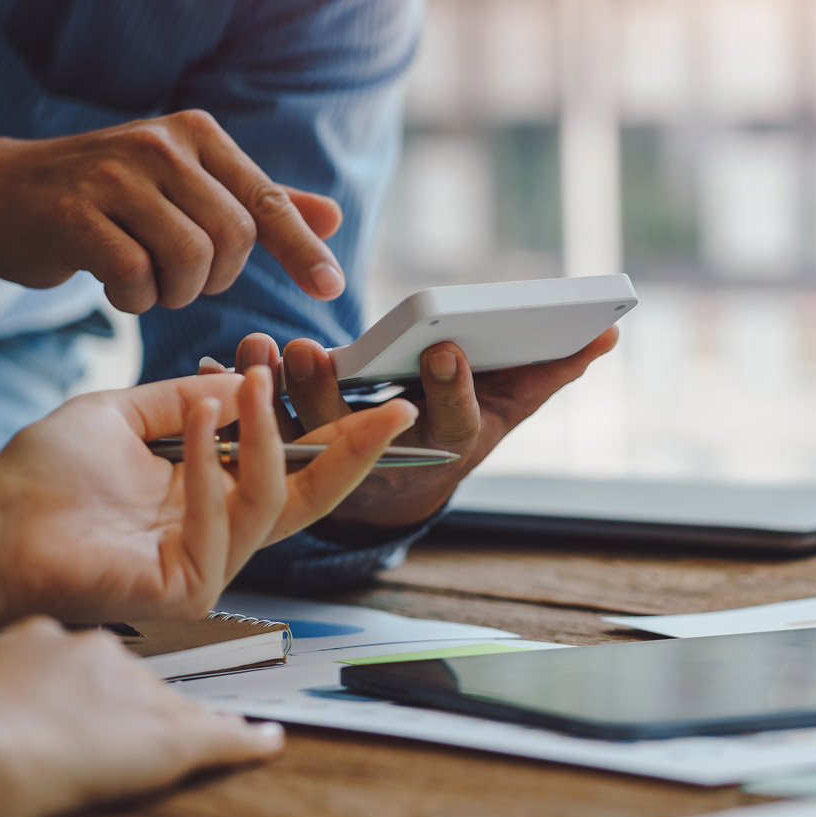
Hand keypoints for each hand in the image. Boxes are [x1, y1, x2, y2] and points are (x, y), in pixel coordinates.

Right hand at [0, 110, 346, 311]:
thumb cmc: (104, 196)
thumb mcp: (183, 186)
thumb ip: (255, 201)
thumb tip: (332, 217)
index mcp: (196, 134)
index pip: (266, 202)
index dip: (301, 250)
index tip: (331, 288)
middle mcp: (160, 145)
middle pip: (233, 241)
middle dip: (215, 279)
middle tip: (181, 277)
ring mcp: (114, 175)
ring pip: (190, 262)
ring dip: (174, 291)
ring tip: (145, 278)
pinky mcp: (73, 213)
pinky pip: (135, 277)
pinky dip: (133, 298)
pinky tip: (115, 284)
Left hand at [0, 369, 415, 691]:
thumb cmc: (44, 477)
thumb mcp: (127, 415)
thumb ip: (189, 398)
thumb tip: (246, 379)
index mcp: (209, 497)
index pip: (293, 468)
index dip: (337, 435)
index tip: (375, 397)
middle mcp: (219, 536)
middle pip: (312, 497)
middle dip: (357, 452)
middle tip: (394, 409)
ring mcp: (208, 567)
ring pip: (272, 502)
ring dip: (269, 436)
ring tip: (255, 381)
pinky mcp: (189, 590)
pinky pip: (224, 522)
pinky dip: (214, 467)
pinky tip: (202, 422)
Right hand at [0, 617, 282, 816]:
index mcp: (50, 636)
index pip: (85, 657)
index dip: (81, 687)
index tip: (70, 707)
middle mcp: (104, 655)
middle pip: (132, 680)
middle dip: (123, 708)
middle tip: (95, 742)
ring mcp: (141, 694)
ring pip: (172, 707)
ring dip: (172, 727)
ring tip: (152, 754)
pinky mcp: (172, 737)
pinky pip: (224, 737)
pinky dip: (248, 742)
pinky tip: (268, 742)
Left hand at [201, 327, 619, 529]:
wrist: (394, 484)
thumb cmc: (453, 424)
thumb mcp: (508, 403)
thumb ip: (550, 369)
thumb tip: (606, 332)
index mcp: (444, 444)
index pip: (453, 422)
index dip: (450, 389)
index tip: (444, 348)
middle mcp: (386, 461)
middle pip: (358, 432)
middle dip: (333, 391)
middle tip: (313, 349)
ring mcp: (329, 464)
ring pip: (295, 436)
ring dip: (273, 392)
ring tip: (260, 347)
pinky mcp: (278, 459)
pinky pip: (249, 430)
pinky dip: (229, 395)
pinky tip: (209, 360)